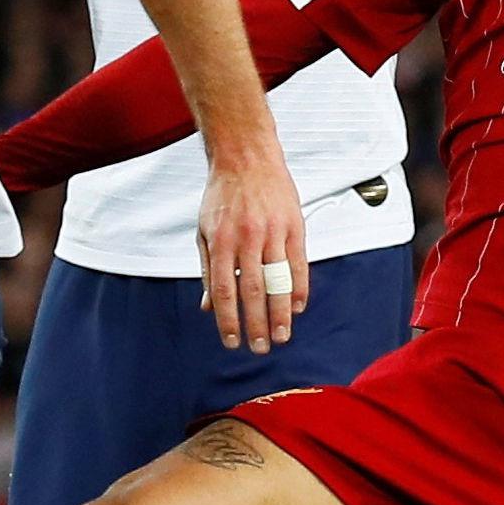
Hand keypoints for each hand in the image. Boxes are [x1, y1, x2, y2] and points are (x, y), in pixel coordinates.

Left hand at [195, 145, 308, 353]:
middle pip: (253, 291)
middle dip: (257, 324)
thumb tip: (208, 307)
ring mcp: (273, 232)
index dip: (228, 320)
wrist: (246, 156)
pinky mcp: (294, 226)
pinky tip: (297, 308)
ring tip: (282, 336)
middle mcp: (247, 238)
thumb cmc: (222, 195)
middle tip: (260, 348)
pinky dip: (299, 288)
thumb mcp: (204, 231)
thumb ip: (208, 270)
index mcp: (221, 241)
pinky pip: (298, 263)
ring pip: (279, 281)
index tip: (232, 342)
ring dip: (281, 313)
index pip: (225, 291)